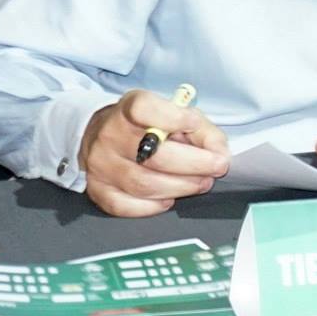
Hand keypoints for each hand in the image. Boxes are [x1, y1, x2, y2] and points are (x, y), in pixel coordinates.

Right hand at [78, 89, 230, 217]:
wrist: (104, 135)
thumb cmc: (148, 125)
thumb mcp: (177, 114)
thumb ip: (202, 130)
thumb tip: (219, 153)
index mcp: (128, 109)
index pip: (144, 109)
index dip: (173, 118)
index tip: (193, 124)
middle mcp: (109, 135)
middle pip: (155, 156)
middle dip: (195, 165)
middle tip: (217, 167)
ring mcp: (100, 165)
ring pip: (144, 184)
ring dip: (181, 188)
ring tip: (200, 183)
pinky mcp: (97, 190)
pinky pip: (126, 206)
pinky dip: (153, 207)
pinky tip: (168, 198)